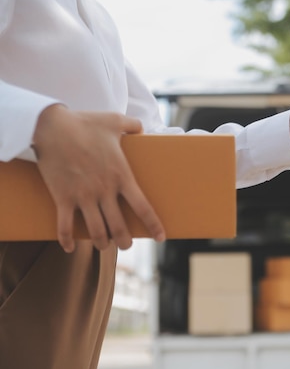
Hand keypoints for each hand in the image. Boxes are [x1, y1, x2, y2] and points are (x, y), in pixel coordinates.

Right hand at [32, 104, 165, 251]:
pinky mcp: (62, 197)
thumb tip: (142, 128)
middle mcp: (105, 190)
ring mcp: (83, 196)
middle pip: (119, 226)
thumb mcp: (115, 120)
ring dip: (101, 243)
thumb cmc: (85, 122)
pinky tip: (69, 248)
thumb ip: (133, 125)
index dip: (153, 225)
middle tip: (126, 245)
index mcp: (121, 175)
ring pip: (96, 230)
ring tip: (104, 246)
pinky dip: (67, 239)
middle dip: (125, 241)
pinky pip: (65, 225)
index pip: (143, 207)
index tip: (160, 238)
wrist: (51, 126)